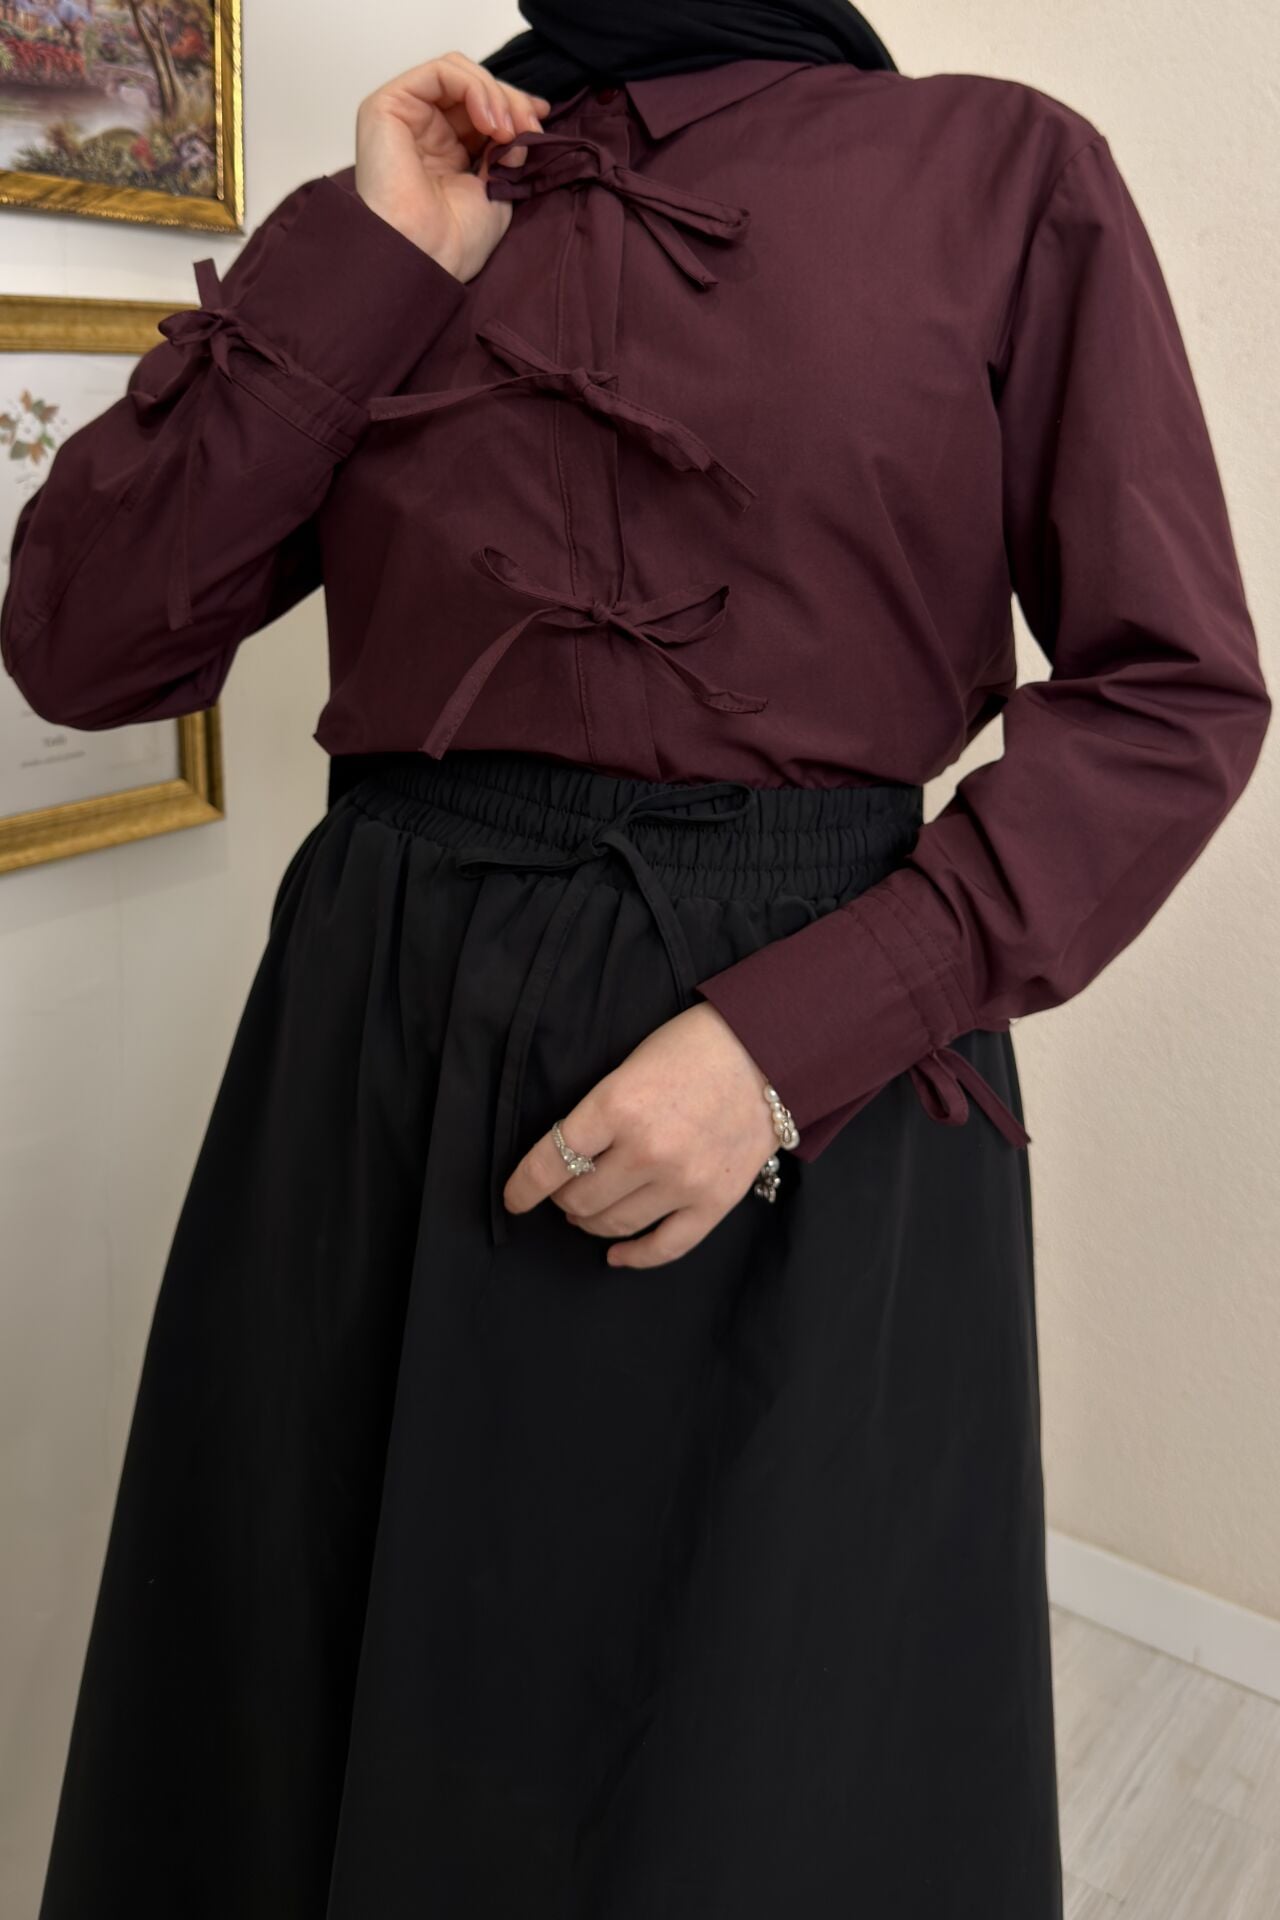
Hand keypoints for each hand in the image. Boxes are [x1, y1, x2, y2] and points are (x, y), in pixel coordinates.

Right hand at [355, 50, 550, 281]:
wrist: (426, 257)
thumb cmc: (454, 240)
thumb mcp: (497, 189)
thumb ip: (508, 152)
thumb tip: (524, 126)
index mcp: (443, 152)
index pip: (479, 108)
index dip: (512, 107)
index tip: (540, 121)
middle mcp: (421, 130)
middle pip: (470, 87)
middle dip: (509, 100)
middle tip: (529, 128)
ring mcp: (404, 116)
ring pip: (457, 74)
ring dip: (494, 94)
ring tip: (508, 129)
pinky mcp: (388, 105)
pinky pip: (439, 73)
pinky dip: (473, 87)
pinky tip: (489, 120)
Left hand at [503, 1003, 782, 1268]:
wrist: (770, 1051)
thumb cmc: (694, 1047)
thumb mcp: (629, 1065)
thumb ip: (599, 1113)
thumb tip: (566, 1159)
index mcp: (617, 1105)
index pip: (551, 1161)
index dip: (523, 1187)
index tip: (514, 1198)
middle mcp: (647, 1149)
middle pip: (579, 1197)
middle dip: (562, 1198)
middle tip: (564, 1190)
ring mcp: (683, 1180)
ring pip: (614, 1224)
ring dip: (591, 1223)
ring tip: (587, 1212)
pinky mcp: (715, 1201)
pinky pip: (665, 1247)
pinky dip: (634, 1256)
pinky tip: (616, 1255)